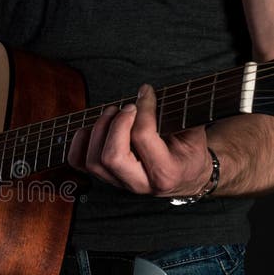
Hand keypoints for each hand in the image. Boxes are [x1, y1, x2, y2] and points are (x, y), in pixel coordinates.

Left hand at [67, 84, 213, 196]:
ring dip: (99, 130)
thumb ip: (181, 112)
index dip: (143, 108)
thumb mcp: (194, 132)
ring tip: (112, 112)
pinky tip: (92, 127)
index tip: (146, 92)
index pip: (142, 137)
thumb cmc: (190, 150)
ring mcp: (120, 184)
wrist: (186, 176)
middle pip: (112, 157)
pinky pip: (80, 164)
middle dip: (116, 125)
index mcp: (165, 173)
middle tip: (128, 107)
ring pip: (94, 161)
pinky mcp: (106, 178)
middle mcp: (140, 184)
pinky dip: (80, 143)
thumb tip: (148, 90)